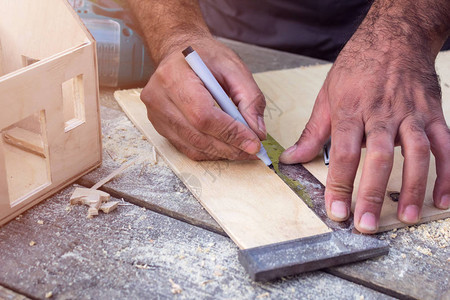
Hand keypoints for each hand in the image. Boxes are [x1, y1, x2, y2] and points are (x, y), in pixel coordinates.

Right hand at [140, 38, 266, 160]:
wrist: (178, 52)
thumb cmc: (205, 56)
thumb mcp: (234, 67)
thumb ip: (250, 98)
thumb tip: (257, 131)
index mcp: (175, 76)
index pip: (203, 115)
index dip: (230, 133)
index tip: (254, 142)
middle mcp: (159, 98)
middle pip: (198, 135)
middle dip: (230, 146)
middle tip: (253, 149)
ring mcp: (156, 115)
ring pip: (193, 146)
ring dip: (222, 152)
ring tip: (243, 149)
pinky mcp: (159, 126)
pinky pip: (187, 148)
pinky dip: (209, 151)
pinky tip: (225, 146)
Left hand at [280, 10, 449, 232]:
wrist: (394, 37)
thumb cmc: (357, 67)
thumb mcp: (327, 96)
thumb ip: (312, 132)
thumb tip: (291, 157)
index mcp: (351, 111)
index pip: (343, 153)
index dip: (339, 185)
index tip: (336, 210)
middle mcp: (381, 114)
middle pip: (378, 157)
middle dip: (372, 193)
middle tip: (366, 224)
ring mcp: (410, 114)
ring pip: (416, 154)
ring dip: (413, 188)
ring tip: (407, 217)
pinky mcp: (432, 114)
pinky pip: (445, 146)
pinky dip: (447, 173)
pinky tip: (441, 198)